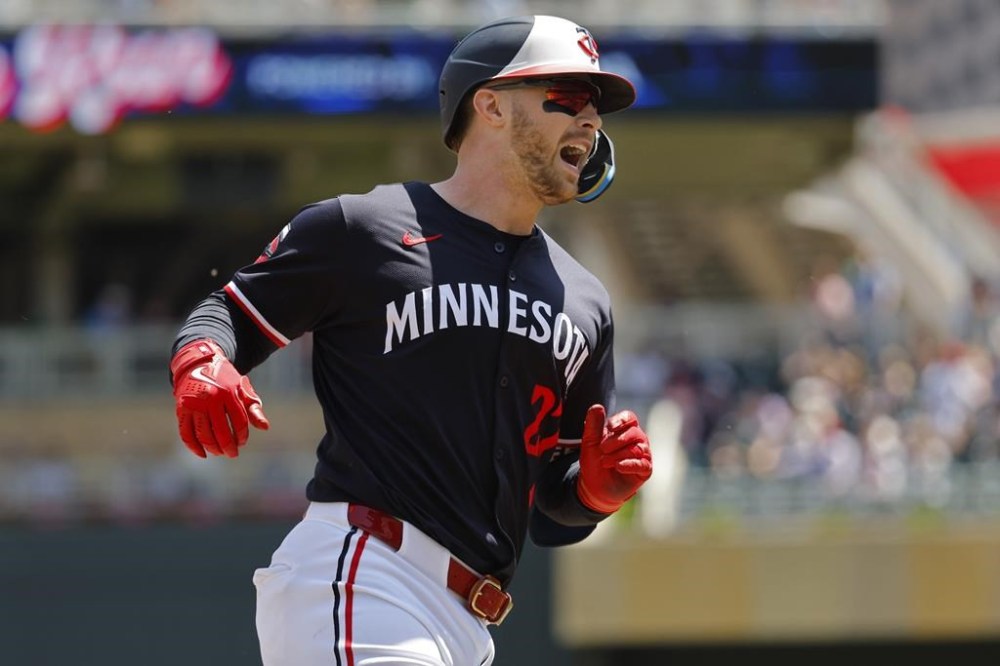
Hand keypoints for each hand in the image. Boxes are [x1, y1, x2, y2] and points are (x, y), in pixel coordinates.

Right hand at [170, 339, 268, 457]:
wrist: (200, 363)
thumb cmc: (225, 381)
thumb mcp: (243, 390)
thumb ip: (254, 408)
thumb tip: (265, 427)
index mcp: (229, 393)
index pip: (239, 422)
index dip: (242, 436)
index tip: (242, 442)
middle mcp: (210, 398)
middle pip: (221, 431)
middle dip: (228, 447)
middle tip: (233, 454)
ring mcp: (194, 404)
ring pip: (203, 434)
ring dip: (213, 448)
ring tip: (220, 453)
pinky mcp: (181, 409)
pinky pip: (186, 433)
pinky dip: (194, 447)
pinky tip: (203, 454)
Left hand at [577, 404, 652, 513]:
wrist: (594, 487)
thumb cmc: (594, 462)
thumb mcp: (589, 443)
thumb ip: (593, 425)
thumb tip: (597, 406)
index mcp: (624, 430)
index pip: (629, 418)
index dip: (621, 421)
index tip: (610, 427)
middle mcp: (637, 440)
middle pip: (634, 432)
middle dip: (617, 440)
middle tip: (602, 449)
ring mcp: (643, 455)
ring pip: (638, 448)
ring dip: (619, 454)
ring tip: (604, 461)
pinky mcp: (645, 470)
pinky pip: (642, 464)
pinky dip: (629, 464)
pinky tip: (618, 466)